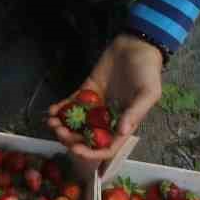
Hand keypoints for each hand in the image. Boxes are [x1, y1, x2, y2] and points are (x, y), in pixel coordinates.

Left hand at [47, 33, 163, 161]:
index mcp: (124, 124)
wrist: (135, 46)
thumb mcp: (148, 93)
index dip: (91, 153)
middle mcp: (108, 119)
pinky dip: (61, 108)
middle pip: (87, 138)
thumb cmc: (147, 72)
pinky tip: (52, 110)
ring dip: (63, 126)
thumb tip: (122, 132)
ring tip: (51, 122)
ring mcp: (96, 105)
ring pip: (77, 123)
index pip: (107, 147)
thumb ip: (135, 113)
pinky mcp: (86, 91)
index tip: (76, 150)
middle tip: (59, 131)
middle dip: (71, 138)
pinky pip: (72, 104)